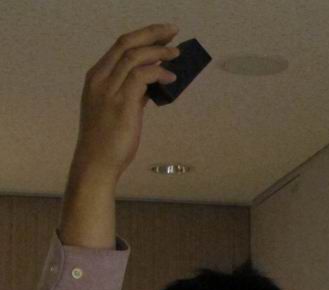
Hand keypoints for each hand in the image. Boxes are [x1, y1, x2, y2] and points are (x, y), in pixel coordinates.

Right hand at [71, 23, 181, 182]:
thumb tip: (154, 81)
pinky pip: (142, 76)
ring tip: (177, 53)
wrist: (96, 162)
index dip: (143, 36)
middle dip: (152, 34)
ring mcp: (109, 90)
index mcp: (96, 77)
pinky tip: (171, 78)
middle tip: (173, 32)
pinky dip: (159, 72)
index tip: (162, 34)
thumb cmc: (108, 140)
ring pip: (135, 57)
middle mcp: (99, 79)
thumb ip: (133, 93)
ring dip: (159, 52)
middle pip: (126, 44)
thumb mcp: (119, 109)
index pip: (119, 46)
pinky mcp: (122, 103)